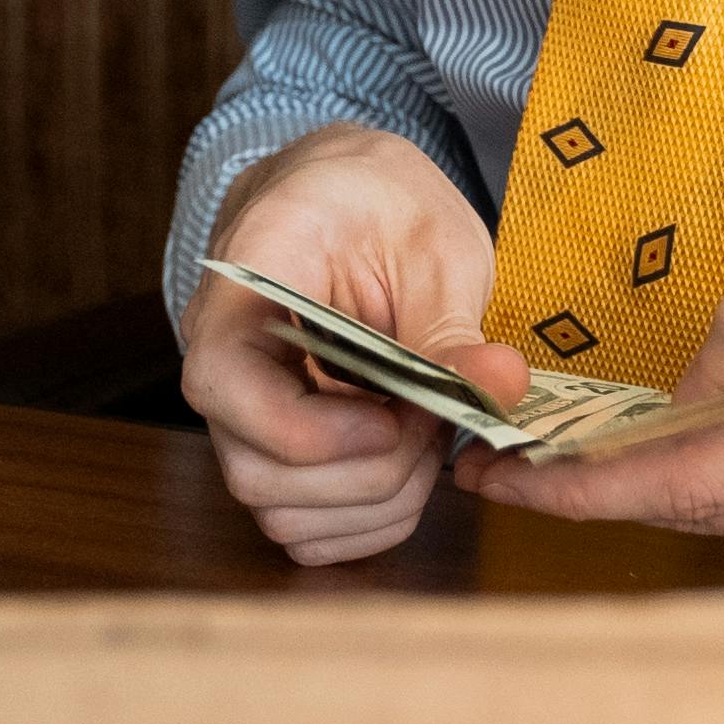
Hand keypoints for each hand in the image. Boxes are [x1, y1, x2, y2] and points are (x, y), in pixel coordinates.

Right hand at [183, 124, 520, 564]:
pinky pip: (305, 527)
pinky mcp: (273, 451)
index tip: (390, 420)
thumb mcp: (431, 241)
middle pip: (256, 472)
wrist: (345, 197)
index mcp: (243, 284)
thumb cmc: (380, 202)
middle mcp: (223, 360)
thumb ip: (453, 324)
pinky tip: (410, 465)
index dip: (307, 431)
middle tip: (433, 420)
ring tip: (426, 434)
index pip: (222, 385)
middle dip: (367, 471)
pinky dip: (369, 520)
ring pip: (281, 512)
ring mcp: (242, 415)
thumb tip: (501, 386)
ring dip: (374, 499)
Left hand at [465, 209, 723, 575]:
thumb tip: (686, 382)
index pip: (681, 473)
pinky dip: (722, 497)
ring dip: (651, 496)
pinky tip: (683, 461)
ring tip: (572, 454)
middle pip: (689, 515)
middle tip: (499, 461)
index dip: (575, 479)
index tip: (495, 467)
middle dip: (588, 492)